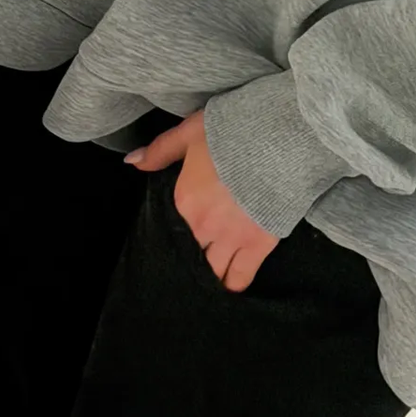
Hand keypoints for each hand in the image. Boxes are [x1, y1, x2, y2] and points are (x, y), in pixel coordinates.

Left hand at [124, 111, 278, 290]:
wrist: (282, 138)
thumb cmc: (235, 131)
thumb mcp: (191, 132)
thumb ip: (161, 151)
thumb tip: (133, 162)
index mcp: (184, 201)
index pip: (170, 231)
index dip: (174, 236)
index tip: (178, 239)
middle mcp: (203, 226)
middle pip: (190, 256)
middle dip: (190, 261)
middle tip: (194, 262)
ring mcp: (232, 238)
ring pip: (213, 273)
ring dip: (210, 276)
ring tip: (209, 279)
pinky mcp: (259, 244)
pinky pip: (241, 278)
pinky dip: (234, 284)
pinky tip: (230, 285)